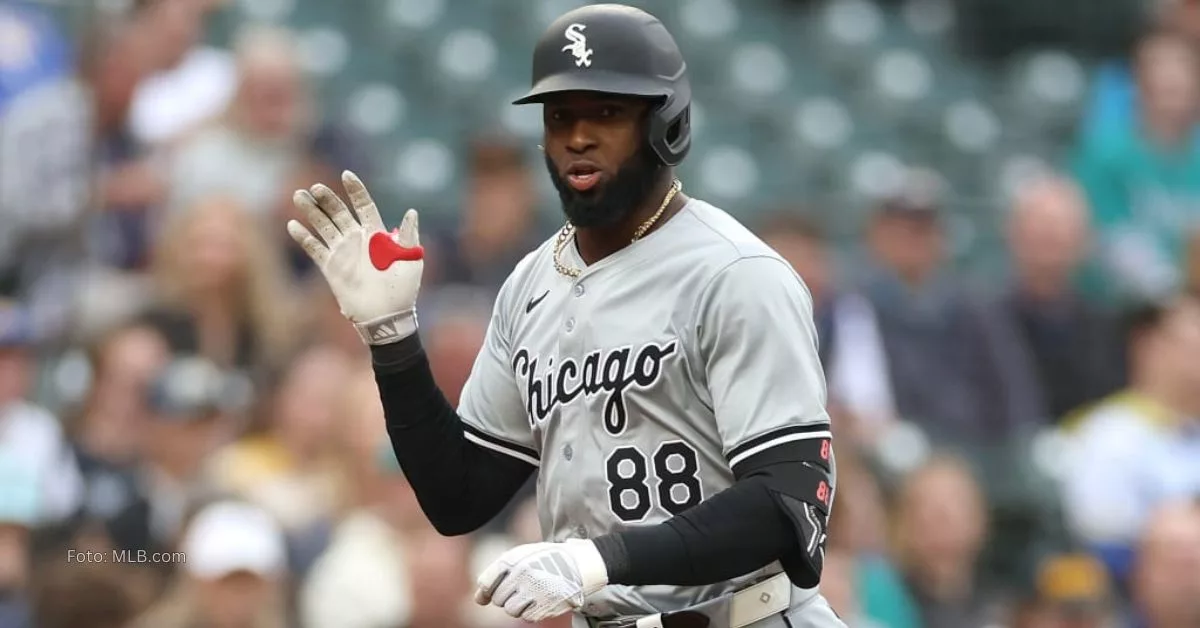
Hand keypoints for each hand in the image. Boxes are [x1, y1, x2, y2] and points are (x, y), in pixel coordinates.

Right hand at [287, 170, 424, 344]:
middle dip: (327, 199)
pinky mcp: (331, 267)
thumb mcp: (410, 261)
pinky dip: (304, 237)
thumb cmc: (402, 290)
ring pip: (323, 226)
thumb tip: (412, 211)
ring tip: (298, 195)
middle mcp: (357, 240)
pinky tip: (292, 225)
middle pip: (339, 213)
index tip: (346, 175)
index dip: (356, 191)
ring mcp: (343, 253)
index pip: (364, 206)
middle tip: (315, 188)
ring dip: (311, 211)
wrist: (386, 316)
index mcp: (377, 235)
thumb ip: (409, 236)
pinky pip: (314, 249)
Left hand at [474, 540, 608, 621]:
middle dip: (504, 595)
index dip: (487, 588)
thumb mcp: (520, 556)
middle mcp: (523, 574)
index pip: (486, 582)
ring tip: (529, 593)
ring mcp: (535, 591)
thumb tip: (478, 600)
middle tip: (519, 586)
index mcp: (515, 559)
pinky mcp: (546, 605)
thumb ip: (496, 574)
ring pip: (510, 610)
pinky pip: (526, 617)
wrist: (579, 564)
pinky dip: (530, 611)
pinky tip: (539, 598)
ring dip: (516, 604)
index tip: (492, 589)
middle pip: (497, 598)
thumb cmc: (545, 559)